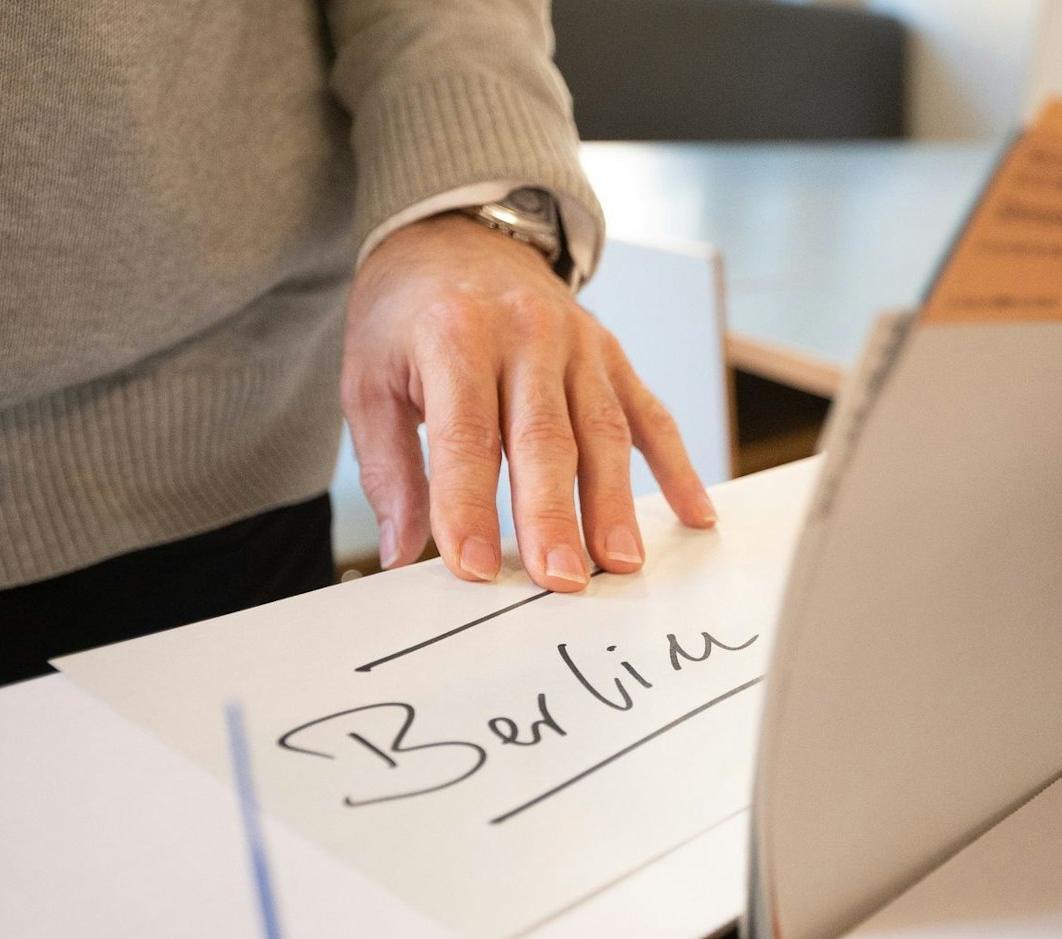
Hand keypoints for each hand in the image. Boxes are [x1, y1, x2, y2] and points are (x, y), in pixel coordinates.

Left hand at [342, 213, 715, 590]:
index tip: (475, 567)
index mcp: (455, 335)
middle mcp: (525, 334)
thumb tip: (402, 551)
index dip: (470, 507)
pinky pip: (650, 416)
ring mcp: (579, 344)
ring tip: (620, 563)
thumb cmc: (408, 315)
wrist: (455, 235)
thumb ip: (388, 469)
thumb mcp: (369, 379)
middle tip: (561, 579)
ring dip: (615, 503)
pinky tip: (693, 515)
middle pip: (545, 439)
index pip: (467, 436)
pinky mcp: (612, 356)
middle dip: (554, 515)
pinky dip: (677, 467)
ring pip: (604, 432)